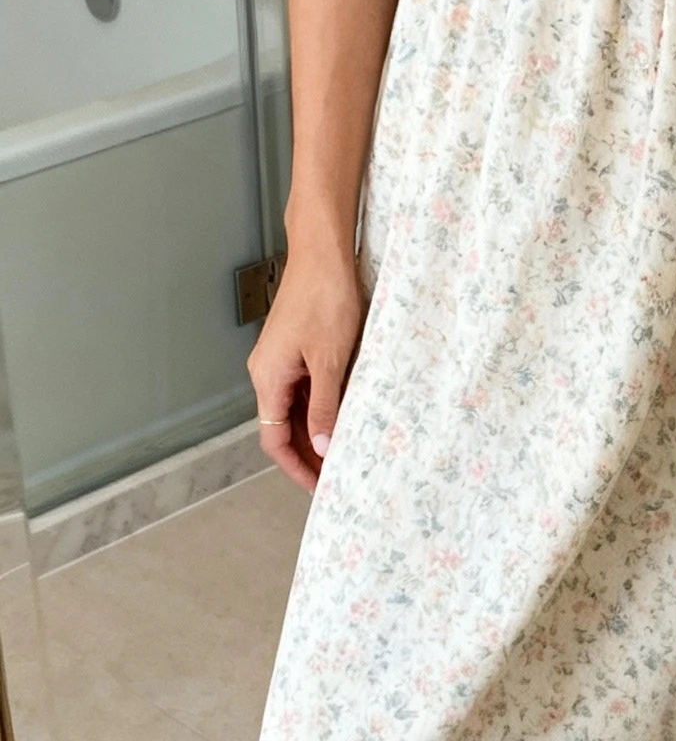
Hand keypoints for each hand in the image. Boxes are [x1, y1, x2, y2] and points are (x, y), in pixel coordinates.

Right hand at [247, 245, 363, 492]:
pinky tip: (343, 416)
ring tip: (343, 451)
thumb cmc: (325, 298)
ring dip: (316, 431)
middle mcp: (267, 372)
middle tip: (337, 476)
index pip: (274, 440)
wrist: (323, 254)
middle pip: (283, 427)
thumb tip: (321, 447)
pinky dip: (320, 407)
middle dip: (307, 454)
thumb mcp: (331, 361)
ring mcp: (280, 360)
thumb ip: (325, 407)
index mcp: (268, 378)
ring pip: (294, 409)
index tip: (319, 486)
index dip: (296, 467)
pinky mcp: (294, 349)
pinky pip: (303, 389)